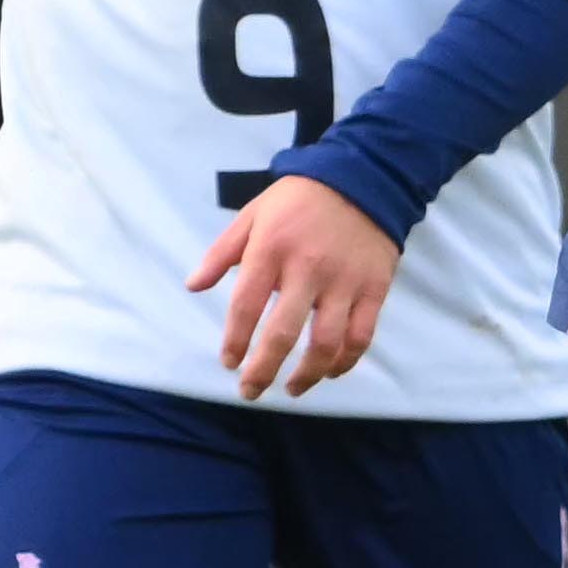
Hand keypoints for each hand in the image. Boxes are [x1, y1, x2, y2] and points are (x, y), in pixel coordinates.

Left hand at [186, 173, 404, 398]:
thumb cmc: (299, 199)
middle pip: (283, 333)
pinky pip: (360, 336)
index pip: (246, 305)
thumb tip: (193, 286)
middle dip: (263, 370)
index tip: (229, 362)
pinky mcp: (374, 288)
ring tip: (291, 388)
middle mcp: (308, 268)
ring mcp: (344, 281)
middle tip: (250, 391)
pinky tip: (328, 371)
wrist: (363, 177)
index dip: (235, 340)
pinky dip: (344, 361)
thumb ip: (222, 253)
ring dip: (306, 375)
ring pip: (325, 343)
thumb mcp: (253, 214)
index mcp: (272, 249)